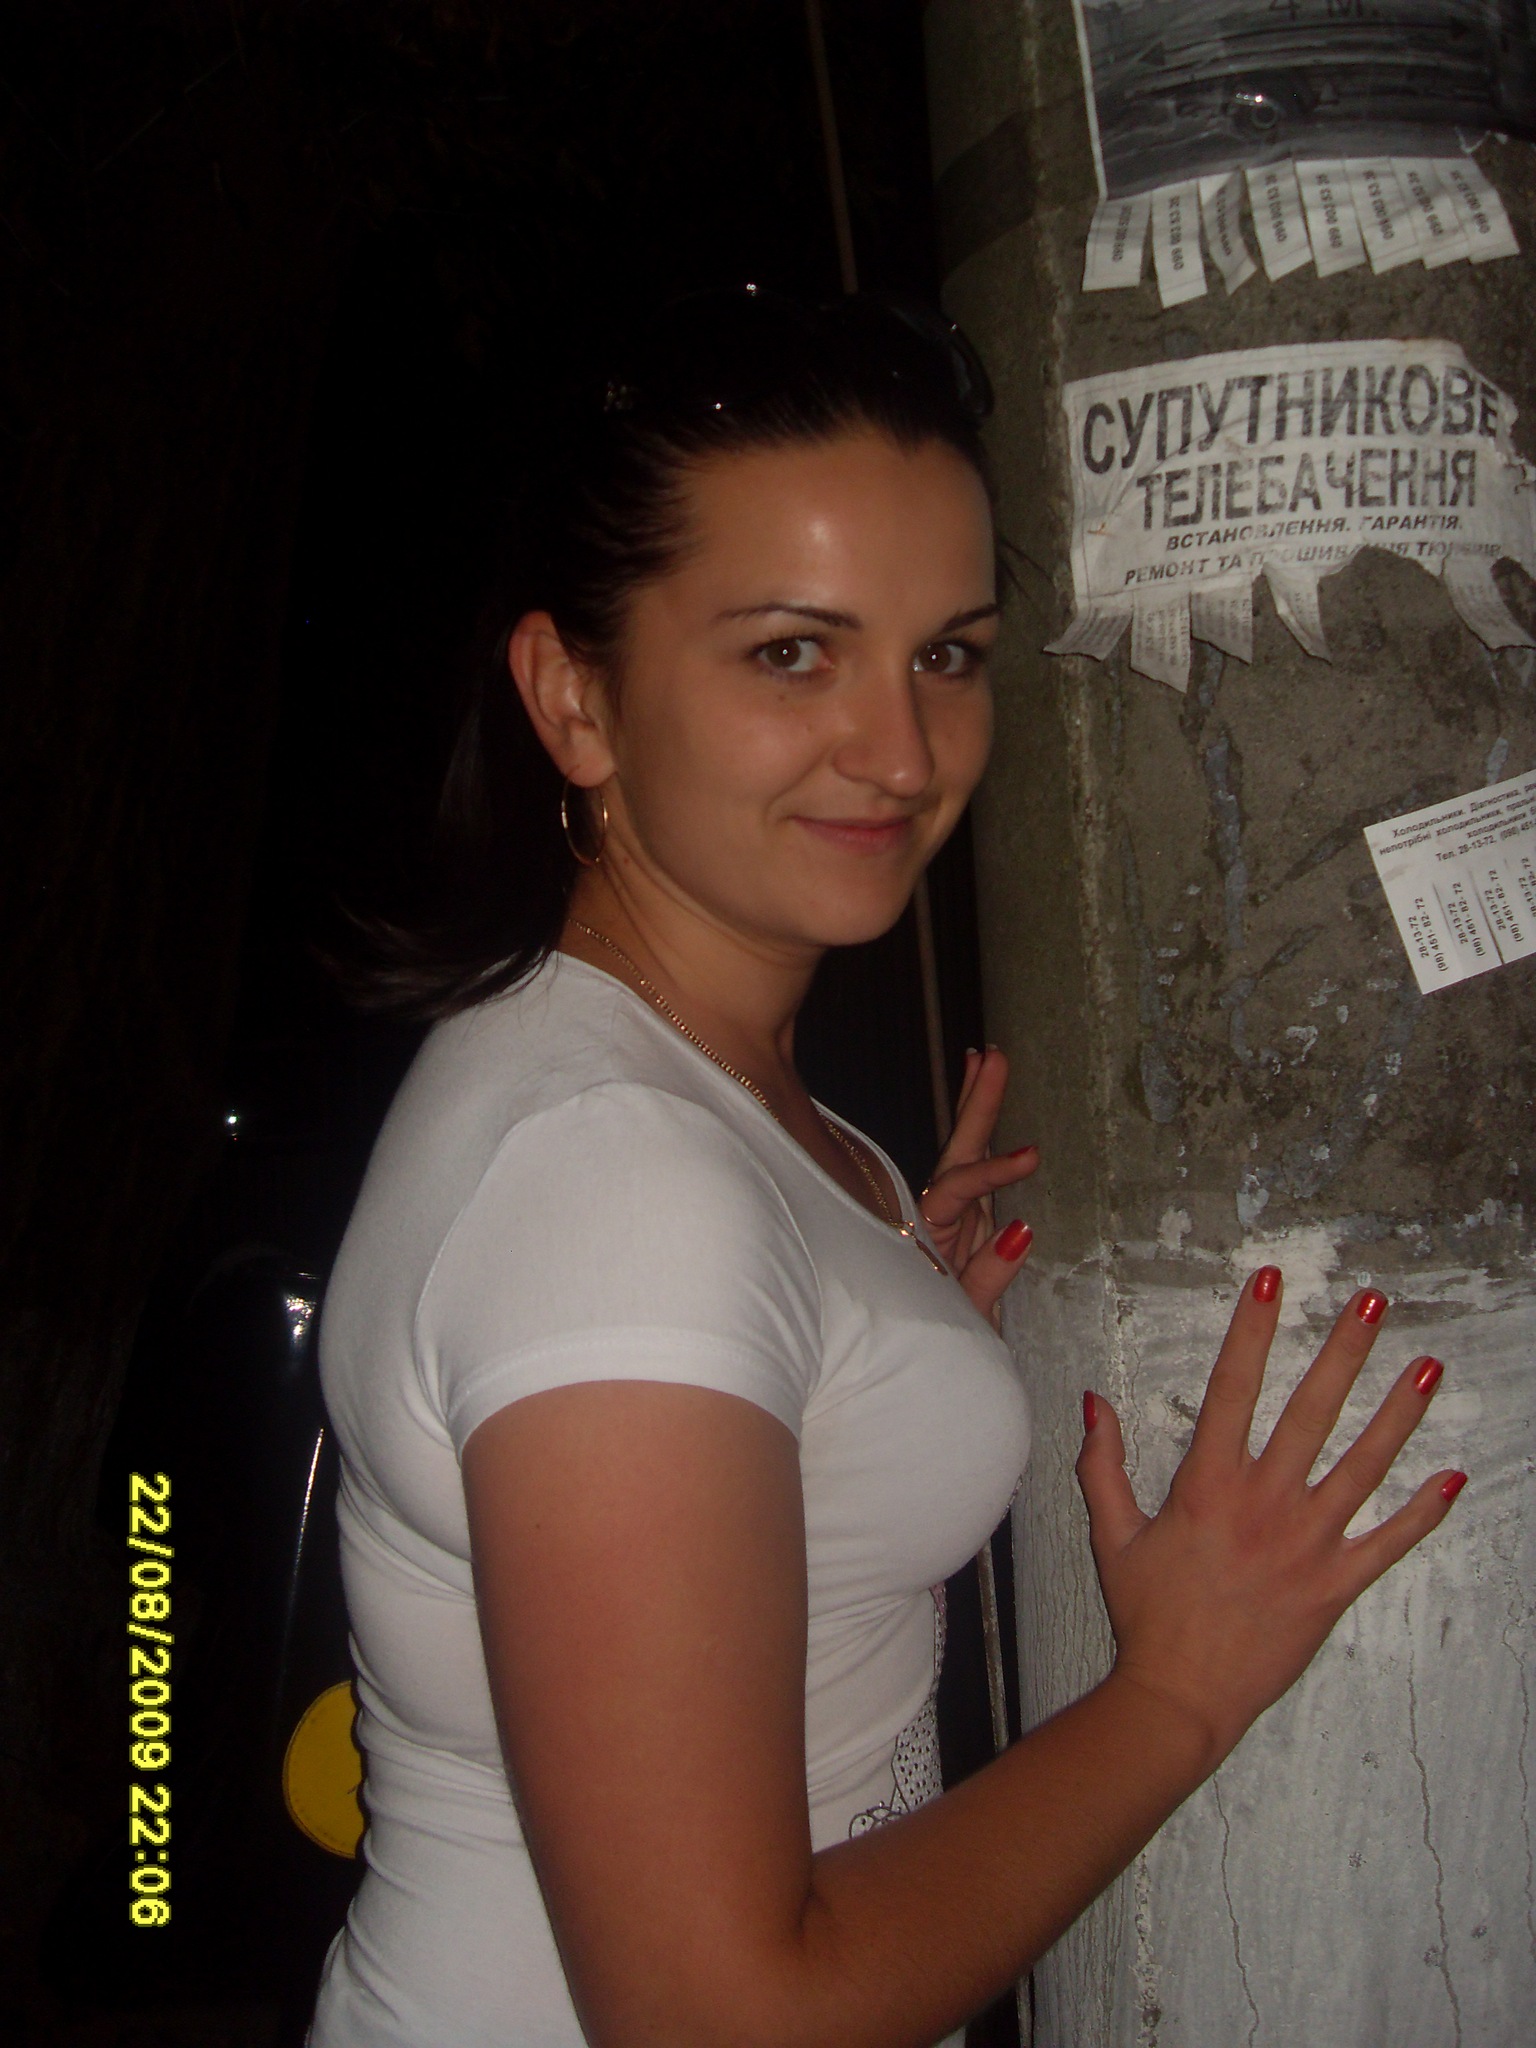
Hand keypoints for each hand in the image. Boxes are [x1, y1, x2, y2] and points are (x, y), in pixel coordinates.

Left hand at [920, 1046, 1039, 1321]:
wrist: (928, 1364)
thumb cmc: (941, 1340)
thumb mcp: (968, 1316)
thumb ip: (990, 1276)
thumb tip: (1022, 1228)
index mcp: (930, 1236)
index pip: (957, 1190)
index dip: (992, 1173)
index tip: (1031, 1156)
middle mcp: (940, 1217)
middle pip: (957, 1152)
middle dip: (977, 1105)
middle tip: (992, 1058)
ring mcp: (954, 1216)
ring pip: (965, 1152)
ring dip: (976, 1106)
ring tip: (986, 1060)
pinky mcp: (969, 1221)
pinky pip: (976, 1171)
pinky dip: (983, 1135)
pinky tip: (982, 1096)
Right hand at [1079, 1270, 1464, 1765]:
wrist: (1179, 1695)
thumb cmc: (1147, 1618)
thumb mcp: (1113, 1534)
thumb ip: (1102, 1464)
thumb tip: (1093, 1404)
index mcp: (1209, 1485)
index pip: (1233, 1385)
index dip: (1252, 1328)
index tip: (1269, 1282)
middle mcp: (1265, 1504)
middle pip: (1312, 1410)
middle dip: (1344, 1349)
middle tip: (1370, 1302)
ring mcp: (1307, 1544)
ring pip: (1364, 1465)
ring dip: (1399, 1414)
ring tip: (1428, 1368)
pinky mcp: (1335, 1586)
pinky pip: (1389, 1542)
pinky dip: (1423, 1512)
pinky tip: (1452, 1478)